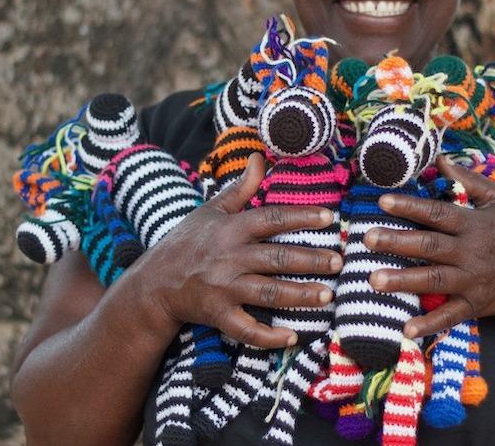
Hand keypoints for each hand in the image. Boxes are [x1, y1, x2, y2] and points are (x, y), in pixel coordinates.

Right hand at [133, 153, 342, 347]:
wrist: (154, 283)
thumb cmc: (187, 242)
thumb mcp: (211, 210)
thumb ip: (241, 187)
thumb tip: (259, 157)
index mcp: (230, 229)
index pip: (271, 218)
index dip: (301, 217)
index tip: (330, 218)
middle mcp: (229, 257)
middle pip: (276, 257)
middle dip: (310, 260)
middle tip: (339, 262)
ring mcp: (224, 287)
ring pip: (268, 292)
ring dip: (300, 295)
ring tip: (327, 295)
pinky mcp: (218, 314)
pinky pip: (245, 328)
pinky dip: (267, 336)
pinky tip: (291, 337)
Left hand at [363, 156, 494, 337]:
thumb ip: (469, 180)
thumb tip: (440, 159)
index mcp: (474, 225)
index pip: (438, 213)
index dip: (411, 206)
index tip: (382, 201)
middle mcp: (470, 253)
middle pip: (430, 246)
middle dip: (398, 242)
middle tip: (368, 239)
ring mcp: (471, 281)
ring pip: (434, 280)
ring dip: (403, 281)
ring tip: (373, 279)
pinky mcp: (472, 305)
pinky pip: (449, 316)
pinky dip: (429, 324)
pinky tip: (406, 329)